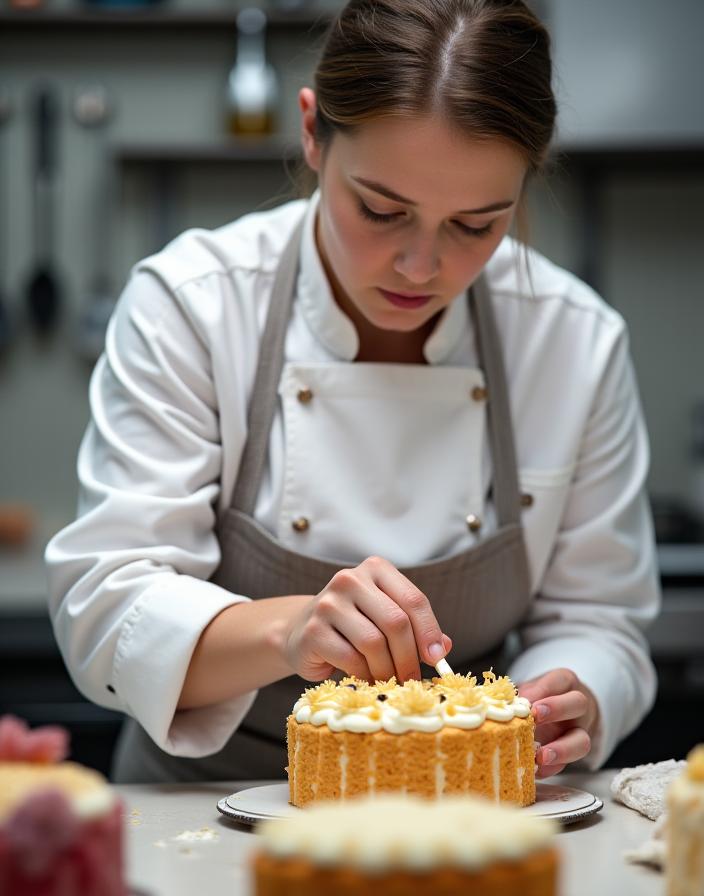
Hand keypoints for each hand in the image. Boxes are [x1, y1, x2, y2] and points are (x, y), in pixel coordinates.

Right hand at [283, 556, 451, 683]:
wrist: (300, 632)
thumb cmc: (353, 626)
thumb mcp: (385, 619)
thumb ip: (415, 629)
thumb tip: (444, 648)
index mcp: (376, 569)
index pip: (413, 599)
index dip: (429, 632)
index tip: (437, 659)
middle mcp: (351, 579)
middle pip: (396, 622)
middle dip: (409, 657)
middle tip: (412, 679)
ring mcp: (328, 602)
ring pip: (374, 643)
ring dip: (387, 670)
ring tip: (388, 680)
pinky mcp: (313, 629)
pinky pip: (351, 659)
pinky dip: (364, 675)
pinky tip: (364, 678)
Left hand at [517, 668, 598, 777]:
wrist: (559, 715)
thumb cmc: (539, 697)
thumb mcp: (531, 688)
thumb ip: (520, 696)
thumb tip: (500, 705)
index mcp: (564, 683)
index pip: (561, 680)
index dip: (546, 690)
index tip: (530, 704)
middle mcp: (577, 706)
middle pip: (578, 703)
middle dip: (558, 710)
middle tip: (535, 719)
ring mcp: (579, 730)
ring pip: (582, 740)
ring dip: (561, 750)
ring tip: (541, 757)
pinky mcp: (571, 754)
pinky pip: (567, 764)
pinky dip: (551, 769)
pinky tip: (536, 772)